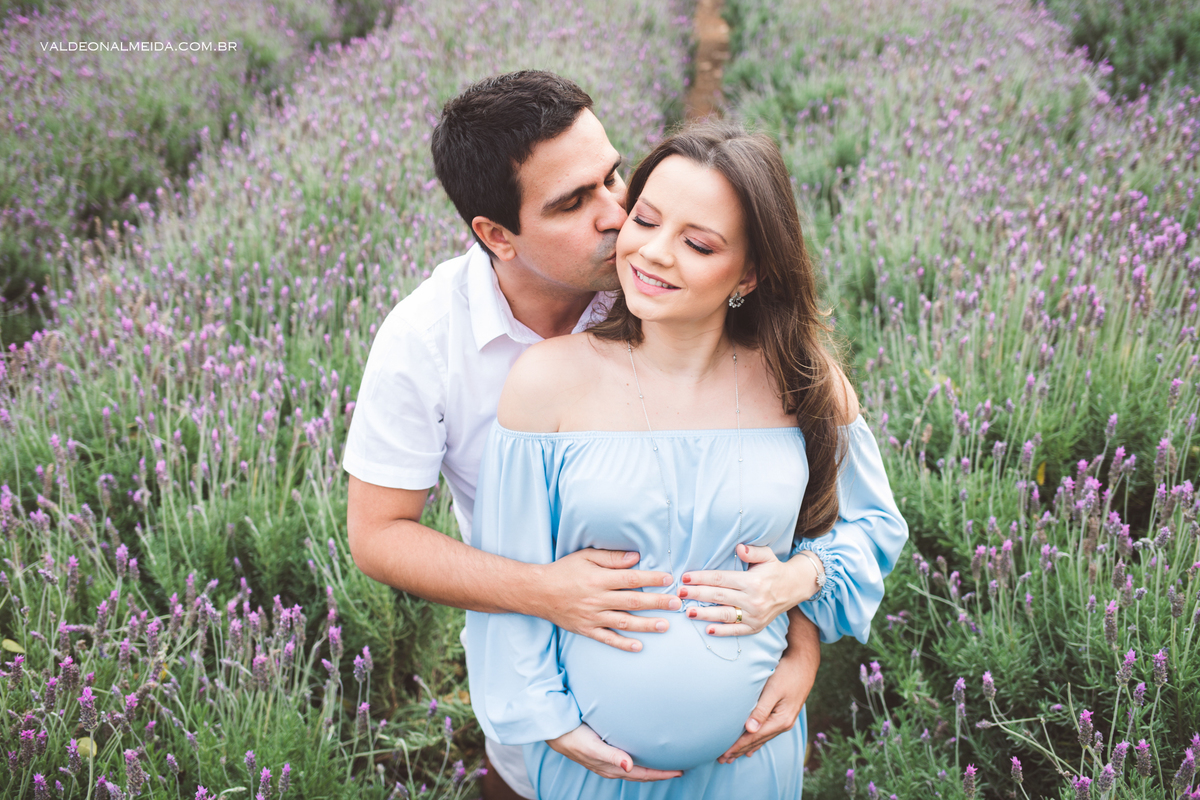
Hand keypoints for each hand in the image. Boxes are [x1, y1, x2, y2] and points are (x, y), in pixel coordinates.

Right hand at [539, 549, 680, 651]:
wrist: (538, 592)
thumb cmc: (564, 571)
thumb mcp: (585, 557)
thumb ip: (610, 558)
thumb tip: (635, 558)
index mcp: (598, 580)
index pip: (630, 579)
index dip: (650, 579)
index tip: (668, 579)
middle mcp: (597, 599)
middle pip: (632, 601)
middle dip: (656, 602)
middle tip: (675, 603)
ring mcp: (592, 617)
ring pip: (624, 622)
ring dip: (646, 625)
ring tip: (665, 625)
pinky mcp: (586, 629)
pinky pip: (607, 639)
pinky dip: (623, 644)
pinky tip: (638, 646)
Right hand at [547, 724, 683, 781]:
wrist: (555, 731)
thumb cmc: (573, 737)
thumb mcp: (591, 746)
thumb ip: (611, 756)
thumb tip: (629, 766)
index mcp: (611, 767)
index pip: (642, 774)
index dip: (661, 774)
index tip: (679, 771)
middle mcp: (611, 767)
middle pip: (642, 774)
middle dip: (660, 773)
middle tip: (680, 768)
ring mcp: (607, 761)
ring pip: (635, 769)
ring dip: (651, 769)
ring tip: (666, 763)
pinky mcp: (604, 753)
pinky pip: (627, 761)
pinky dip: (640, 762)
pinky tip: (644, 754)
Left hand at [678, 544, 816, 634]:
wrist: (795, 588)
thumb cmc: (775, 569)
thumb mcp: (767, 555)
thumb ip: (752, 551)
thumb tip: (738, 548)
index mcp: (752, 581)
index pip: (721, 579)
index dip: (702, 578)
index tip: (685, 578)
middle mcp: (753, 599)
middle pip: (719, 596)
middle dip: (697, 595)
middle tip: (679, 593)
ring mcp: (755, 615)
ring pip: (725, 615)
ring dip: (705, 614)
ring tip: (688, 612)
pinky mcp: (756, 627)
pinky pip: (737, 630)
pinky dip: (722, 631)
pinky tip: (708, 630)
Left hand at [719, 610, 818, 762]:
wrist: (804, 663)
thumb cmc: (787, 672)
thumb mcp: (773, 689)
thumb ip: (761, 710)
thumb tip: (749, 729)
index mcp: (780, 720)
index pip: (754, 737)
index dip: (737, 746)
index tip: (723, 753)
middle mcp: (783, 724)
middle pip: (757, 741)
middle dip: (739, 750)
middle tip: (721, 760)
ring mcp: (784, 721)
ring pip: (762, 738)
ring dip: (746, 747)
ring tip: (733, 757)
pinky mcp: (783, 715)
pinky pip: (767, 733)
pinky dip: (757, 741)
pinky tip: (752, 749)